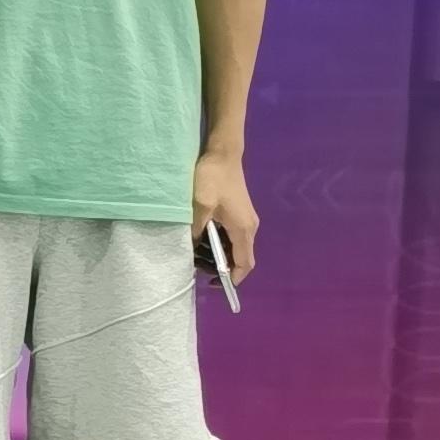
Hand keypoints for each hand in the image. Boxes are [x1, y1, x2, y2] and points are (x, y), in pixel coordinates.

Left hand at [192, 149, 257, 284]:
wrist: (222, 154)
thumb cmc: (212, 179)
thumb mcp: (199, 206)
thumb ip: (196, 230)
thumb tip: (191, 248)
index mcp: (243, 229)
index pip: (244, 263)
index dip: (233, 278)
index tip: (216, 285)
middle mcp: (249, 227)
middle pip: (241, 257)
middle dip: (223, 267)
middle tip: (199, 270)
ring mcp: (245, 219)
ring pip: (235, 246)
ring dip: (219, 254)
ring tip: (197, 257)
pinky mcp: (239, 212)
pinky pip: (232, 235)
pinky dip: (219, 242)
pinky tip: (202, 240)